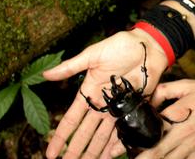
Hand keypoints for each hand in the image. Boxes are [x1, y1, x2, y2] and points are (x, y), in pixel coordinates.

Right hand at [43, 29, 168, 158]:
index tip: (50, 153)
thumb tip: (46, 74)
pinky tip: (110, 156)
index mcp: (89, 91)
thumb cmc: (120, 46)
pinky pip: (124, 129)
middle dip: (76, 150)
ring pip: (103, 136)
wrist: (148, 46)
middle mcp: (102, 104)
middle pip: (86, 133)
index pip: (71, 119)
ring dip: (95, 151)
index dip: (61, 137)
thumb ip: (71, 67)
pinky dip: (118, 144)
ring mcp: (118, 108)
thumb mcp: (92, 54)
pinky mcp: (133, 107)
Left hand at [107, 79, 194, 158]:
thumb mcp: (191, 84)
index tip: (124, 140)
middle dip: (143, 157)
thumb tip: (150, 98)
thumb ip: (167, 90)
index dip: (139, 134)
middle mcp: (187, 133)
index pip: (156, 127)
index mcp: (182, 114)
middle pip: (160, 151)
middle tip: (130, 158)